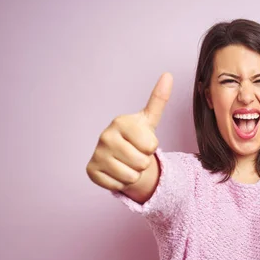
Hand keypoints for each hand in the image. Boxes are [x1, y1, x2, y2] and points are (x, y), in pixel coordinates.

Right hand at [86, 72, 172, 191]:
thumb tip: (168, 74)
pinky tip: (116, 171)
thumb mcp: (149, 121)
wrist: (120, 157)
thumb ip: (158, 100)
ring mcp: (96, 154)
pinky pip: (118, 185)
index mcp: (121, 122)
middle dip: (143, 163)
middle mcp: (105, 136)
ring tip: (127, 163)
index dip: (151, 148)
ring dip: (133, 174)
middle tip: (134, 154)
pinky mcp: (91, 171)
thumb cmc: (136, 138)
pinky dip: (121, 183)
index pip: (151, 146)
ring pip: (131, 176)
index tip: (142, 142)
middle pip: (141, 162)